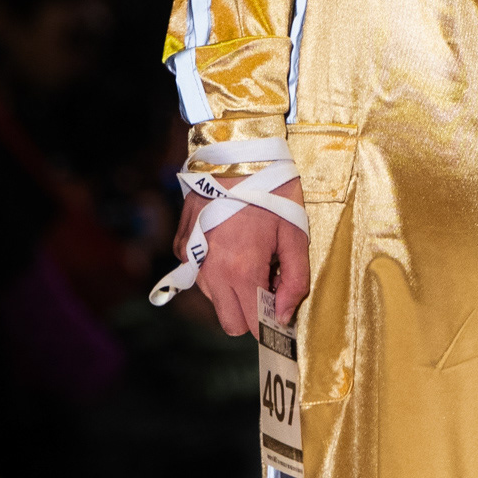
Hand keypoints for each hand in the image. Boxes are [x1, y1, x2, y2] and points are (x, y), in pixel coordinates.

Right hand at [172, 175, 308, 335]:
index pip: (252, 325)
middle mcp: (211, 272)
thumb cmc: (272, 189)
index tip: (281, 307)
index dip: (270, 322)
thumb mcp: (295, 231)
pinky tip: (230, 242)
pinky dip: (215, 269)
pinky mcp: (181, 246)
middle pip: (230, 322)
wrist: (235, 152)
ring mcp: (192, 260)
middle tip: (268, 279)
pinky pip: (199, 274)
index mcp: (242, 270)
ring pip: (214, 299)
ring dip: (233, 290)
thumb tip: (284, 317)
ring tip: (250, 253)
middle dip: (250, 312)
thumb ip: (295, 279)